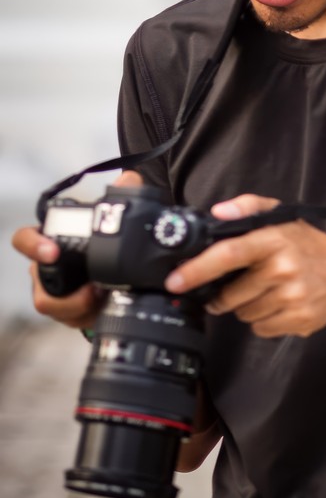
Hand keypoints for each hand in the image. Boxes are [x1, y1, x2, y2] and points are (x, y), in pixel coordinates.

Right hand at [12, 169, 145, 328]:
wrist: (114, 275)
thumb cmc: (102, 245)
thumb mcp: (112, 221)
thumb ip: (121, 196)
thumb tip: (129, 179)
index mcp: (50, 241)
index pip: (25, 239)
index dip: (32, 245)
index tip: (52, 252)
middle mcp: (45, 268)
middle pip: (39, 282)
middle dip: (62, 291)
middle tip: (92, 291)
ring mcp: (53, 292)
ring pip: (53, 305)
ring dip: (79, 304)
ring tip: (103, 297)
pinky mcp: (66, 313)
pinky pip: (70, 319)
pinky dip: (88, 314)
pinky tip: (104, 306)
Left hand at [165, 193, 325, 338]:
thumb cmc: (313, 249)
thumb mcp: (286, 219)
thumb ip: (250, 207)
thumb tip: (218, 213)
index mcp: (276, 240)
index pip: (228, 253)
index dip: (196, 269)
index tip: (175, 281)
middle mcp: (284, 268)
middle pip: (229, 294)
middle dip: (225, 295)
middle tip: (243, 284)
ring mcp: (292, 296)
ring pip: (243, 313)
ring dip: (247, 307)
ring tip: (269, 292)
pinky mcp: (298, 319)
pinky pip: (260, 328)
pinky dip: (264, 320)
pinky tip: (280, 306)